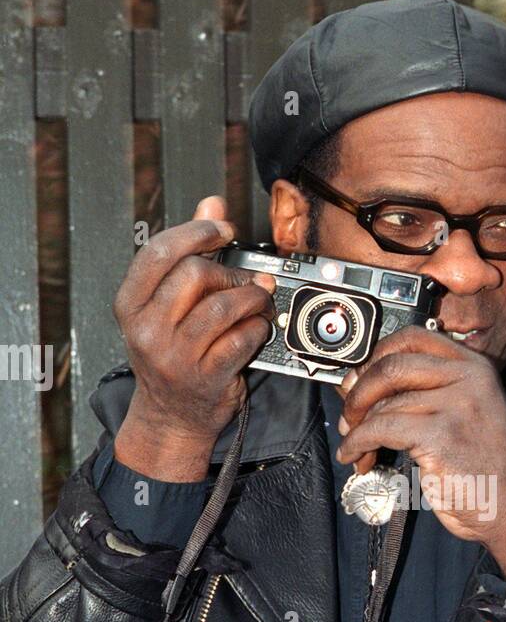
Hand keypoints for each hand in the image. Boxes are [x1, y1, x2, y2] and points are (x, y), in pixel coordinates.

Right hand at [112, 195, 275, 479]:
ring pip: (223, 307)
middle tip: (244, 278)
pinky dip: (258, 327)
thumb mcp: (165, 304)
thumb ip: (188, 251)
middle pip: (194, 275)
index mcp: (130, 305)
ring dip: (252, 297)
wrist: (171, 416)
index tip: (224, 229)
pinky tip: (258, 326)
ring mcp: (176, 357)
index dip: (197, 232)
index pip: (160, 252)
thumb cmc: (170, 354)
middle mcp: (147, 330)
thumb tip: (210, 204)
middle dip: (229, 271)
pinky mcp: (206, 377)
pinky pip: (243, 338)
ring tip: (259, 299)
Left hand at [336, 327, 505, 577]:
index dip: (376, 355)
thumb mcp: (463, 414)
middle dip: (358, 392)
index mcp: (474, 366)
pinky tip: (358, 457)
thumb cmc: (482, 468)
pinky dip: (359, 443)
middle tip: (350, 416)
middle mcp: (469, 378)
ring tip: (358, 448)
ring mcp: (457, 405)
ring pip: (384, 404)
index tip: (359, 378)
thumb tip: (358, 383)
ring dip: (358, 429)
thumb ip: (423, 392)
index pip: (412, 337)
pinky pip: (381, 429)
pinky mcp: (440, 435)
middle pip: (391, 366)